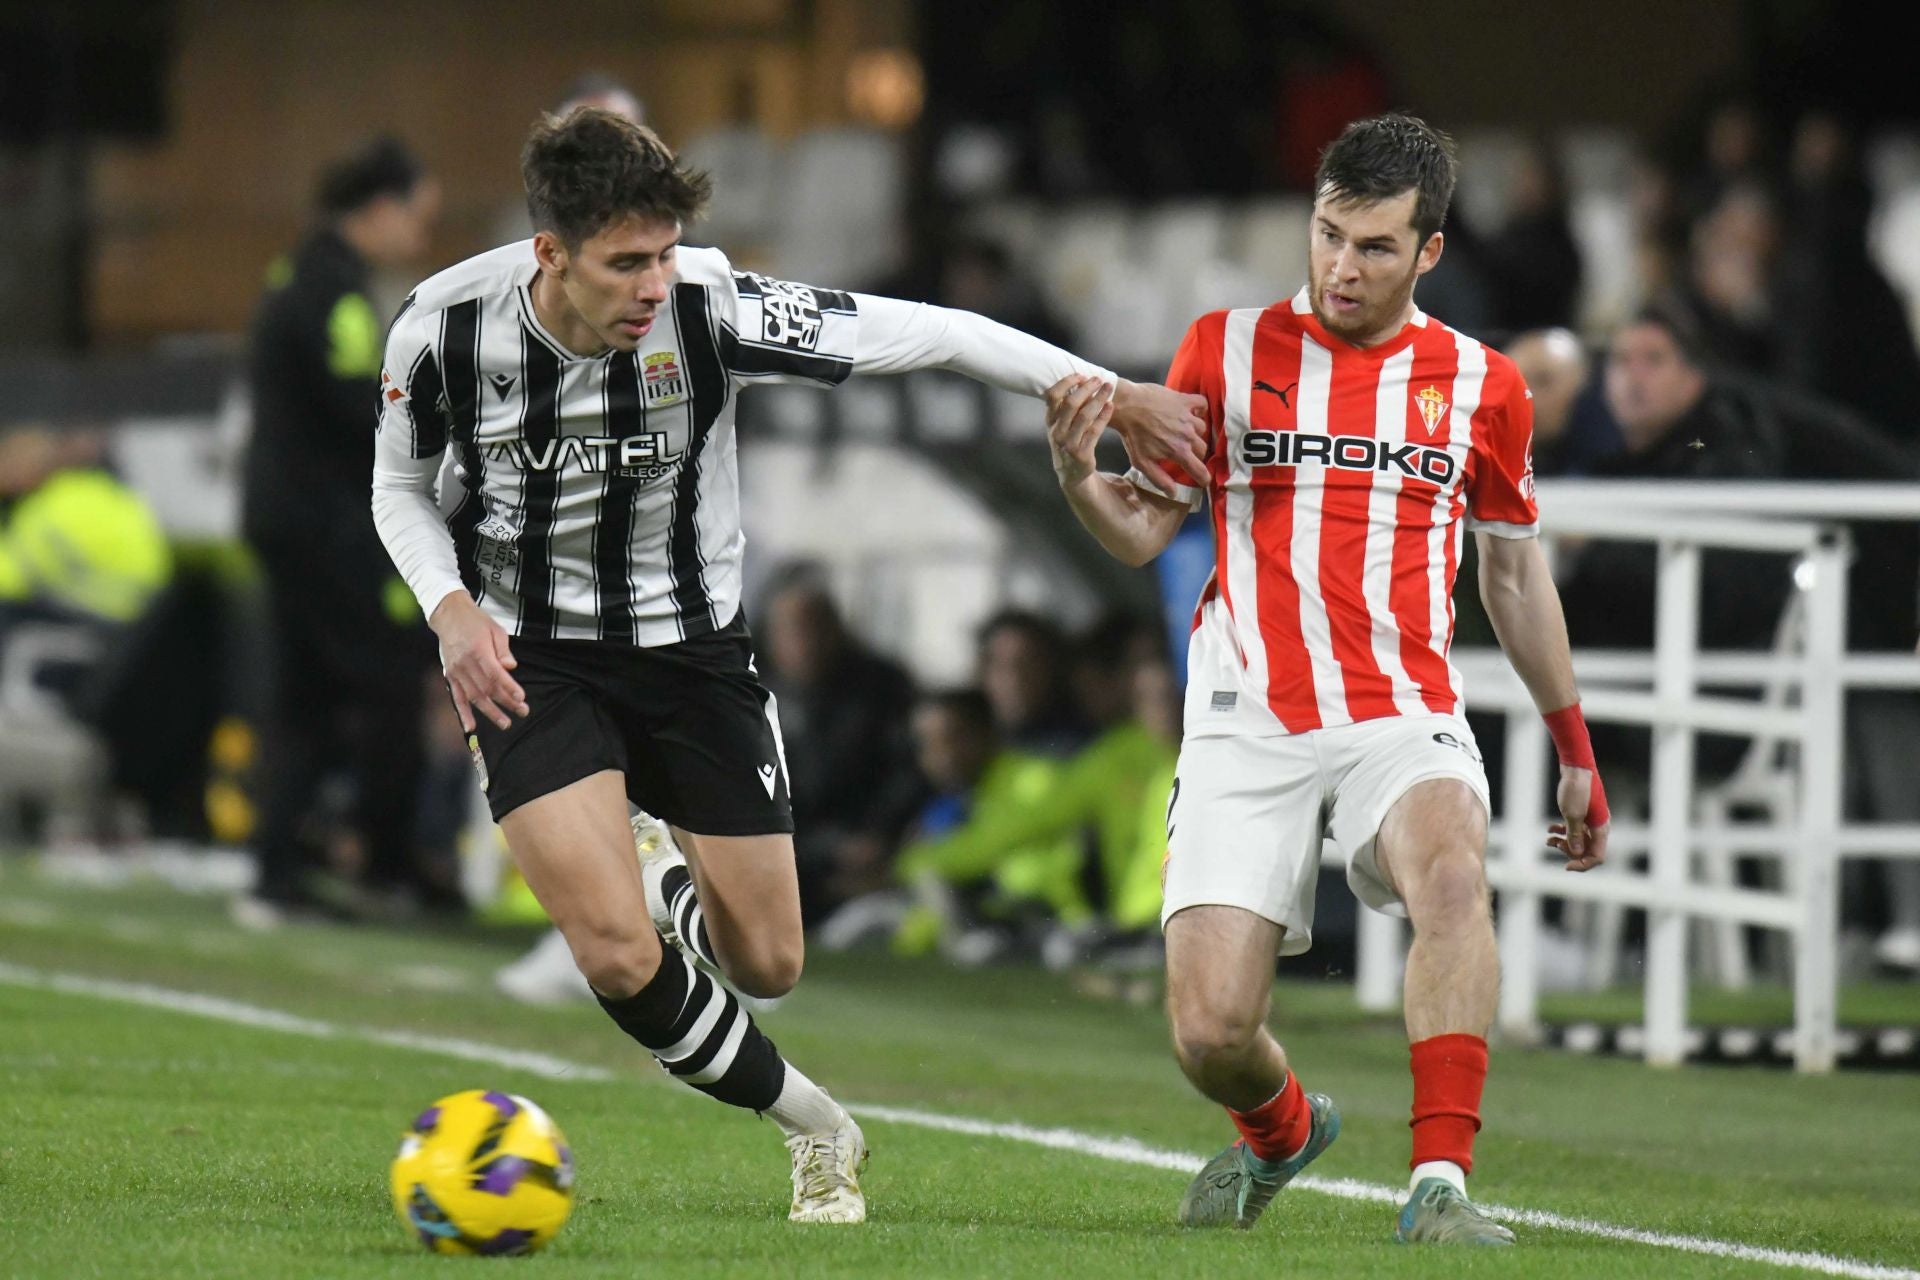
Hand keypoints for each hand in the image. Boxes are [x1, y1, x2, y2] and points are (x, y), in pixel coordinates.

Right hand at [430, 592, 527, 732]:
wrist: (448, 615)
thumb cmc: (476, 621)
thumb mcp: (495, 630)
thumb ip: (503, 650)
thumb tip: (511, 667)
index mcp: (478, 651)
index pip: (495, 674)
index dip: (508, 688)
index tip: (521, 698)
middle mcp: (465, 664)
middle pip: (487, 688)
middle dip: (505, 702)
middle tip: (522, 712)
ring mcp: (456, 671)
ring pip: (474, 696)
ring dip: (490, 712)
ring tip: (505, 723)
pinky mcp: (450, 676)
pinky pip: (456, 698)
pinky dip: (463, 713)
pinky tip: (471, 728)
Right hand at [1044, 374, 1112, 487]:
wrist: (1071, 473)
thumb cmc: (1068, 442)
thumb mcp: (1061, 425)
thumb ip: (1066, 407)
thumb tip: (1082, 380)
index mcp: (1050, 422)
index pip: (1052, 396)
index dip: (1066, 383)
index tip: (1081, 376)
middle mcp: (1056, 432)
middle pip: (1070, 404)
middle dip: (1086, 388)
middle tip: (1098, 379)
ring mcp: (1068, 443)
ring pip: (1084, 416)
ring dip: (1098, 399)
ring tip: (1108, 388)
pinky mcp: (1082, 454)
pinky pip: (1095, 431)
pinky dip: (1103, 417)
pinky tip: (1110, 406)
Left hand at [1107, 379, 1207, 494]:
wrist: (1125, 406)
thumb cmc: (1132, 435)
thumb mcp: (1141, 462)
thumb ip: (1159, 479)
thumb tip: (1174, 493)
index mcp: (1178, 451)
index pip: (1200, 469)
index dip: (1204, 478)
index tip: (1204, 480)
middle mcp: (1187, 434)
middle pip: (1203, 448)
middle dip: (1196, 454)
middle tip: (1186, 452)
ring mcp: (1187, 416)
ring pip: (1202, 428)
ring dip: (1195, 433)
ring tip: (1185, 433)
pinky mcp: (1184, 400)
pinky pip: (1202, 404)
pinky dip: (1200, 409)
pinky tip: (1192, 413)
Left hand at [1548, 764, 1607, 871]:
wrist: (1575, 766)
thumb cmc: (1576, 789)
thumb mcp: (1572, 814)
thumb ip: (1575, 836)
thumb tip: (1577, 854)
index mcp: (1601, 828)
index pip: (1597, 856)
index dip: (1583, 864)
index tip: (1565, 866)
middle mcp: (1599, 826)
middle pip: (1587, 850)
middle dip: (1570, 852)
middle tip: (1554, 844)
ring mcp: (1591, 819)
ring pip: (1580, 840)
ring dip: (1564, 843)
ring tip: (1548, 839)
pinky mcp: (1583, 813)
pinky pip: (1575, 829)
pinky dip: (1563, 831)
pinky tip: (1551, 829)